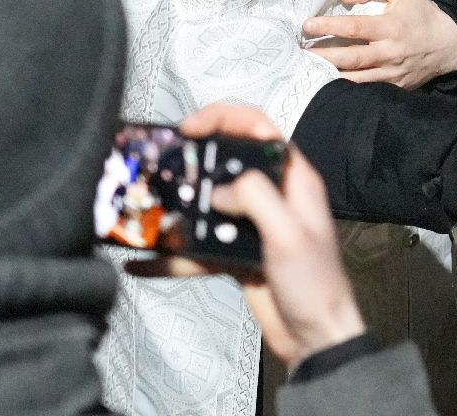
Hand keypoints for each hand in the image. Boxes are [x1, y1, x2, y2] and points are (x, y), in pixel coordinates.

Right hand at [126, 104, 365, 369]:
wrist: (315, 338)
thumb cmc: (314, 283)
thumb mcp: (288, 234)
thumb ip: (255, 198)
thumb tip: (218, 190)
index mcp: (292, 179)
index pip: (258, 129)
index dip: (223, 118)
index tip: (188, 127)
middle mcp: (271, 195)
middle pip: (225, 163)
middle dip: (192, 162)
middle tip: (161, 167)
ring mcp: (251, 225)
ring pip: (207, 205)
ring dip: (177, 210)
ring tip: (145, 210)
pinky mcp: (235, 254)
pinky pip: (197, 248)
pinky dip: (171, 255)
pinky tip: (141, 262)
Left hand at [301, 0, 456, 89]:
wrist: (450, 45)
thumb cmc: (422, 14)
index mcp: (391, 27)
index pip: (354, 27)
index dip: (329, 26)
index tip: (307, 25)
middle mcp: (389, 52)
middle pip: (350, 58)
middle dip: (322, 56)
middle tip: (299, 53)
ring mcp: (391, 74)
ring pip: (355, 79)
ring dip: (329, 76)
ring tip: (305, 70)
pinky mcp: (394, 87)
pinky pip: (366, 90)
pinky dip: (346, 89)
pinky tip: (327, 85)